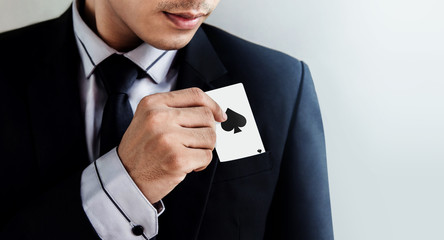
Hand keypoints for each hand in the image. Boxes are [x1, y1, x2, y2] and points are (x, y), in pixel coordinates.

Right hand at [118, 88, 226, 202]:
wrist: (125, 179)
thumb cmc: (141, 151)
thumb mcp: (149, 120)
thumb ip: (176, 110)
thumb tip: (214, 111)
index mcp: (153, 104)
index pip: (195, 95)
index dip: (213, 105)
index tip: (220, 115)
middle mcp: (159, 117)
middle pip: (206, 116)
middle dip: (207, 131)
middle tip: (195, 143)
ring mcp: (168, 138)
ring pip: (210, 136)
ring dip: (204, 148)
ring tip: (188, 154)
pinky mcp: (177, 159)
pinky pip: (207, 156)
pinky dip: (201, 163)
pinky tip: (186, 166)